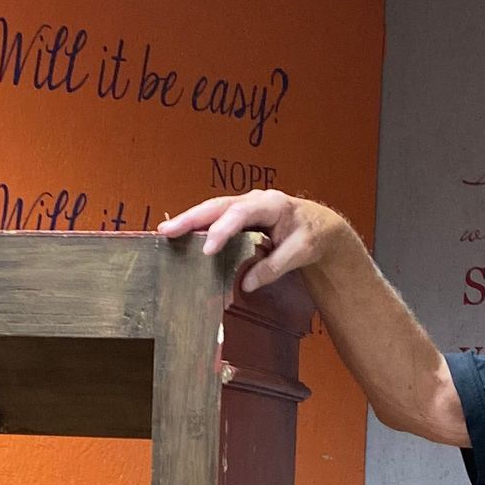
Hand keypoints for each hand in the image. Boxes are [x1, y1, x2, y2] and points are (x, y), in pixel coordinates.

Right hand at [158, 190, 348, 295]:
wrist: (319, 225)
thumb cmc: (311, 235)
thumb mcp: (300, 252)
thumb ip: (273, 267)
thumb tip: (245, 284)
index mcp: (271, 204)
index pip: (241, 214)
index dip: (222, 230)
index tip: (207, 250)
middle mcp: (253, 200)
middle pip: (218, 206)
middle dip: (191, 218)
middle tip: (167, 231)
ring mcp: (243, 206)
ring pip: (212, 210)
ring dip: (189, 221)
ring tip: (166, 232)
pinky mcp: (238, 215)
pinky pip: (215, 217)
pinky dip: (198, 226)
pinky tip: (181, 235)